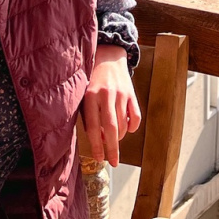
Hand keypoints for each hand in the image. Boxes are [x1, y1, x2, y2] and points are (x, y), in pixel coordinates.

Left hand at [79, 43, 140, 166]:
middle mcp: (106, 95)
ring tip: (114, 138)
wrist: (107, 56)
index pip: (94, 127)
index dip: (97, 146)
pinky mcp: (131, 93)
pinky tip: (127, 128)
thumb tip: (97, 141)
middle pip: (111, 129)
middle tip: (113, 163)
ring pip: (123, 124)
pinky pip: (135, 116)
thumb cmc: (91, 80)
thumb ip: (88, 115)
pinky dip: (132, 126)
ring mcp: (120, 94)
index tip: (99, 159)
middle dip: (112, 149)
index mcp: (90, 97)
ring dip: (120, 136)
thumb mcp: (83, 95)